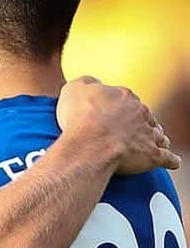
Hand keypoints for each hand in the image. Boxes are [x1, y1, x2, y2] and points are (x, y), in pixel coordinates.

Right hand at [57, 76, 177, 175]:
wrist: (89, 146)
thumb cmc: (79, 119)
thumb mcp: (73, 91)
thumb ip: (84, 83)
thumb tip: (90, 84)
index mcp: (123, 97)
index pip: (125, 99)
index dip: (118, 107)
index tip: (112, 114)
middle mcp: (140, 113)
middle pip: (144, 116)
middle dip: (140, 122)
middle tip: (133, 131)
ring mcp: (148, 134)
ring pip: (158, 135)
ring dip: (158, 139)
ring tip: (156, 144)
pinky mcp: (152, 155)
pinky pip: (167, 158)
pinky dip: (171, 160)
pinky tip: (173, 163)